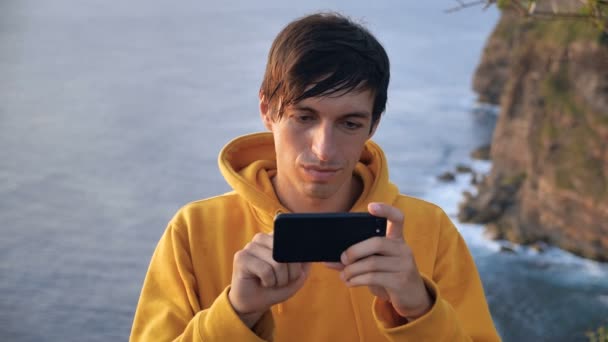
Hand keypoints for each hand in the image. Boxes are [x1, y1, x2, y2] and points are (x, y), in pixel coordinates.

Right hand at [228, 233, 310, 327]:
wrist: (254, 303)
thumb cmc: (274, 287)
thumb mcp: (296, 277)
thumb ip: (304, 263)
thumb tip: (309, 254)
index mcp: (275, 237)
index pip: (294, 241)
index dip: (298, 260)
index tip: (296, 271)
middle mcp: (262, 238)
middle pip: (287, 252)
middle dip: (291, 273)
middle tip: (282, 281)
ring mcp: (250, 246)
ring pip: (277, 263)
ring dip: (279, 280)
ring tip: (271, 282)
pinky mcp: (241, 257)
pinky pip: (266, 270)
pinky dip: (269, 282)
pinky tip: (262, 282)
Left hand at [325, 203, 431, 321]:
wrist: (412, 299)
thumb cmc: (389, 277)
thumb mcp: (375, 266)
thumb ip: (354, 260)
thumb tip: (327, 261)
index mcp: (397, 239)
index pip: (397, 218)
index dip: (386, 210)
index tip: (371, 207)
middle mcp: (403, 249)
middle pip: (377, 242)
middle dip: (354, 251)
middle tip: (343, 259)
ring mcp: (404, 265)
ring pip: (372, 263)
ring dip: (352, 270)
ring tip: (344, 276)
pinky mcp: (401, 282)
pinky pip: (374, 277)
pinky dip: (357, 280)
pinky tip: (350, 282)